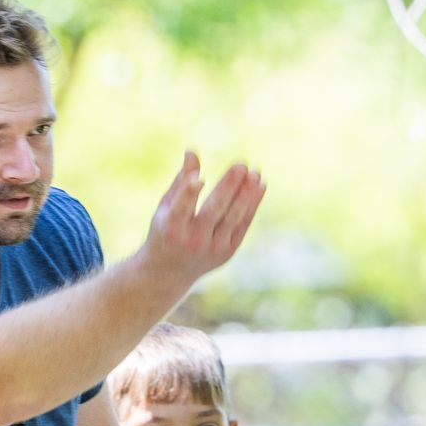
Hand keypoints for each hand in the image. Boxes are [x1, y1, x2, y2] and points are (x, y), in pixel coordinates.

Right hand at [142, 152, 265, 302]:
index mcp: (171, 228)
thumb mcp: (165, 208)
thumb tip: (191, 152)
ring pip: (233, 218)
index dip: (189, 193)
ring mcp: (213, 248)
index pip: (181, 208)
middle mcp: (193, 240)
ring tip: (255, 173)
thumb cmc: (165, 231)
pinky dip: (252, 205)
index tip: (199, 177)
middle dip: (228, 188)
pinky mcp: (228, 252)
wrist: (169, 273)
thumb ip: (180, 182)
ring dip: (246, 195)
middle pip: (214, 211)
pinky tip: (260, 185)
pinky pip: (242, 225)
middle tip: (240, 165)